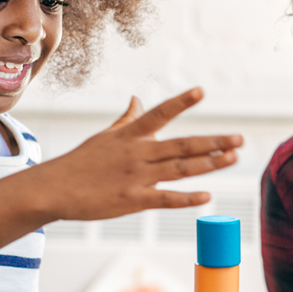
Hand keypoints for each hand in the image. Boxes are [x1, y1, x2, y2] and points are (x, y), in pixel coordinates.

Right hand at [32, 88, 243, 221]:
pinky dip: (187, 199)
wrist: (53, 189)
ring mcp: (136, 177)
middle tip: (239, 139)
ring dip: (209, 164)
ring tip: (232, 158)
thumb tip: (137, 99)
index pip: (159, 113)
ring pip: (180, 169)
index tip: (202, 91)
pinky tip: (207, 197)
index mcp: (130, 135)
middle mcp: (137, 153)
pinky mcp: (133, 200)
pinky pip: (165, 199)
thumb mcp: (104, 136)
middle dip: (213, 142)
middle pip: (182, 145)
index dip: (181, 102)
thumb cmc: (80, 162)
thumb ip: (126, 119)